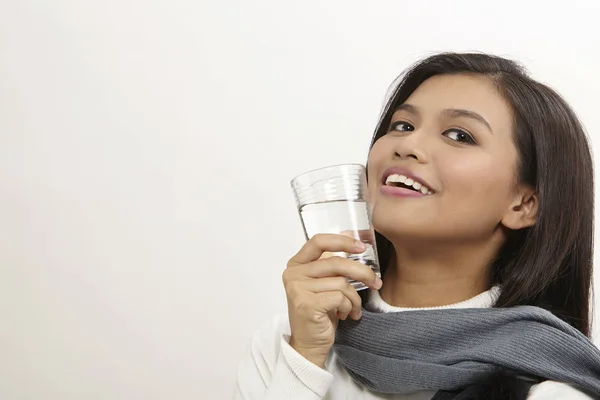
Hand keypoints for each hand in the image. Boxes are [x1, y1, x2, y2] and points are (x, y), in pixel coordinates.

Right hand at [282, 233, 382, 367]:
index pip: (318, 241)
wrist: (309, 344)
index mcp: (296, 264)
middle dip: (362, 273)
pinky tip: (344, 315)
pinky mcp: (306, 304)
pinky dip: (348, 307)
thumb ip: (333, 263)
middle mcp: (293, 274)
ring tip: (352, 308)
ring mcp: (297, 289)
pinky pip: (340, 297)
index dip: (342, 241)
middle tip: (376, 282)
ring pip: (341, 282)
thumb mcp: (325, 283)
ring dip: (354, 298)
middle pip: (336, 263)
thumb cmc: (320, 313)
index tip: (361, 247)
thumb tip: (353, 236)